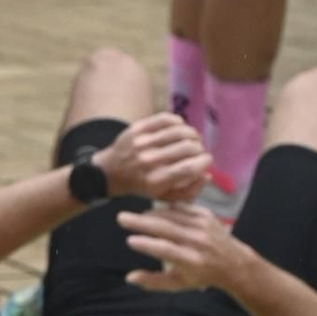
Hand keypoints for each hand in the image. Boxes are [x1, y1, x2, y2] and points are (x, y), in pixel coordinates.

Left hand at [95, 114, 213, 204]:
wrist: (109, 173)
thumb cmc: (142, 186)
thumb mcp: (163, 196)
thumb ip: (188, 190)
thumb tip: (207, 174)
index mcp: (156, 180)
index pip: (190, 168)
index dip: (204, 162)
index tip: (206, 161)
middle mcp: (148, 161)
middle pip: (188, 148)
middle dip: (199, 148)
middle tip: (198, 150)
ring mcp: (142, 143)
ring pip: (180, 131)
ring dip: (192, 134)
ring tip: (192, 139)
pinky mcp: (137, 129)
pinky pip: (166, 119)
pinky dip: (179, 122)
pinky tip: (180, 128)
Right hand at [118, 201, 242, 292]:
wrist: (233, 263)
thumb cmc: (200, 276)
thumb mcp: (177, 285)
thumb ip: (153, 282)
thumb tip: (129, 278)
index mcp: (190, 260)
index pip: (166, 250)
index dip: (147, 245)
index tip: (129, 240)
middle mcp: (198, 242)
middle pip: (166, 229)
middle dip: (142, 222)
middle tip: (122, 218)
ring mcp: (203, 226)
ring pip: (173, 216)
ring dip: (151, 214)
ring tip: (134, 216)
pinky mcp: (206, 215)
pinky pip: (183, 208)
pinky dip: (167, 209)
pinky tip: (154, 211)